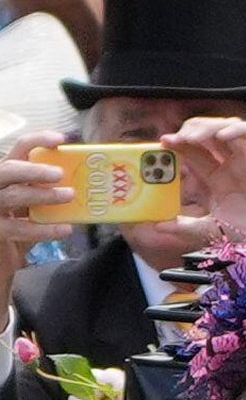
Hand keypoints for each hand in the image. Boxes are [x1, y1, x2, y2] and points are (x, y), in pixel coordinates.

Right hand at [0, 129, 74, 307]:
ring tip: (69, 197)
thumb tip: (84, 186)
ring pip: (14, 195)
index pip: (18, 148)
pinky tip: (66, 230)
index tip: (61, 139)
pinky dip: (44, 229)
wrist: (4, 260)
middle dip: (34, 169)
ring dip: (43, 196)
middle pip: (9, 169)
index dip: (37, 140)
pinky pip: (20, 228)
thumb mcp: (32, 206)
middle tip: (60, 174)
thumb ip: (48, 193)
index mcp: (6, 174)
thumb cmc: (21, 228)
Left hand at [160, 117, 245, 237]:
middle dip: (191, 131)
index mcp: (219, 178)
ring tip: (194, 137)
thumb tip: (158, 225)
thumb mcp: (212, 230)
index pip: (194, 151)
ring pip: (229, 127)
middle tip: (177, 138)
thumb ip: (186, 227)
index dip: (178, 143)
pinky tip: (222, 138)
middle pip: (209, 134)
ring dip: (210, 127)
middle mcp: (233, 165)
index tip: (164, 143)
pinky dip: (239, 130)